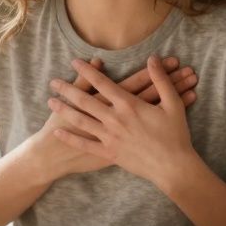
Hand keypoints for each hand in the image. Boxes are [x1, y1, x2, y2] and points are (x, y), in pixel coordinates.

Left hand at [47, 55, 200, 185]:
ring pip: (81, 121)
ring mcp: (110, 137)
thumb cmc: (175, 134)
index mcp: (129, 105)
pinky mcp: (109, 154)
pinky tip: (58, 132)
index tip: (75, 62)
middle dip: (68, 89)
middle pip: (85, 101)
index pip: (103, 83)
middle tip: (53, 81)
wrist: (173, 166)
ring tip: (50, 101)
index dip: (88, 71)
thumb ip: (161, 80)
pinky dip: (71, 138)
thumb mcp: (172, 103)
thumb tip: (153, 58)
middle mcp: (115, 119)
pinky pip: (86, 145)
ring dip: (65, 110)